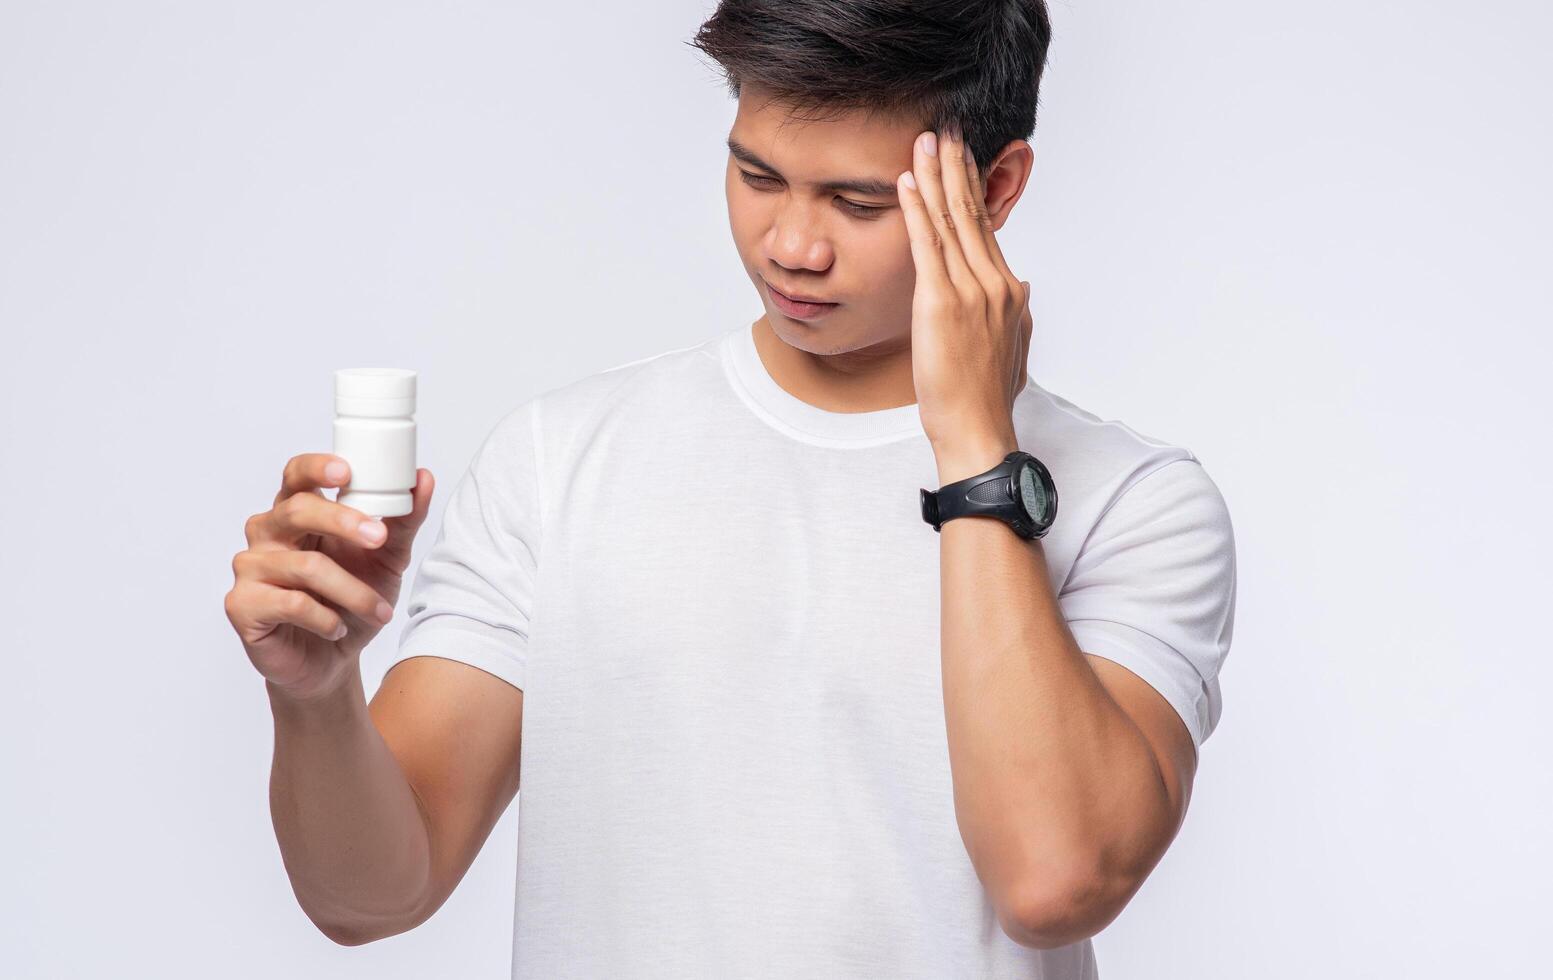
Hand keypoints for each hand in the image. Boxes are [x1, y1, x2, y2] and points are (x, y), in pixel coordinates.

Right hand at [225, 454, 434, 702]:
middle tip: (379, 539)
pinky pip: (289, 603)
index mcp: (297, 512)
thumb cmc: (352, 601)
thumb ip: (404, 520)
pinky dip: (325, 618)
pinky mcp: (242, 605)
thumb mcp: (388, 558)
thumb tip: (424, 477)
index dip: (316, 468)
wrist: (333, 661)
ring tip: (378, 611)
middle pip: (296, 510)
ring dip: (352, 591)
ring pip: (304, 565)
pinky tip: (338, 629)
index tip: (347, 472)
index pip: (296, 475)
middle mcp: (267, 533)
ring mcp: (250, 568)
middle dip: (343, 521)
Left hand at [897, 127, 1033, 478]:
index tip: (962, 158)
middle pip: (973, 213)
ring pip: (952, 220)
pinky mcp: (944, 303)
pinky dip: (917, 209)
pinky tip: (906, 183)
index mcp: (1010, 292)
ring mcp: (972, 291)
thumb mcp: (1008, 348)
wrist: (979, 430)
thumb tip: (1016, 293)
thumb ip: (1009, 315)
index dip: (972, 189)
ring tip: (924, 141)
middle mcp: (996, 283)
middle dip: (957, 167)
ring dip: (935, 175)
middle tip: (947, 129)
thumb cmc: (984, 400)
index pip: (987, 229)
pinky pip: (928, 245)